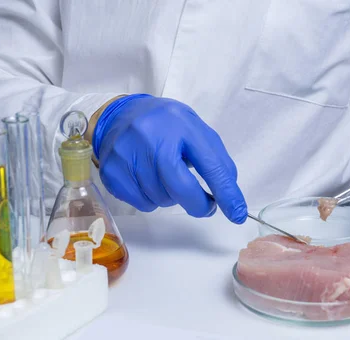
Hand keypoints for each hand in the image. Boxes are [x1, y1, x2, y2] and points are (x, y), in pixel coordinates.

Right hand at [92, 94, 247, 223]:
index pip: (209, 164)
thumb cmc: (165, 126)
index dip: (226, 193)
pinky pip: (142, 204)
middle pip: (181, 188)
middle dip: (198, 204)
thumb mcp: (195, 131)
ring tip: (166, 177)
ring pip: (162, 199)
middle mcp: (150, 136)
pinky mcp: (112, 172)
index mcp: (180, 123)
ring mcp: (127, 154)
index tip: (237, 214)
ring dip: (171, 197)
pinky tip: (149, 180)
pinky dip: (152, 199)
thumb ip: (215, 160)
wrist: (119, 116)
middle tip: (205, 206)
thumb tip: (228, 195)